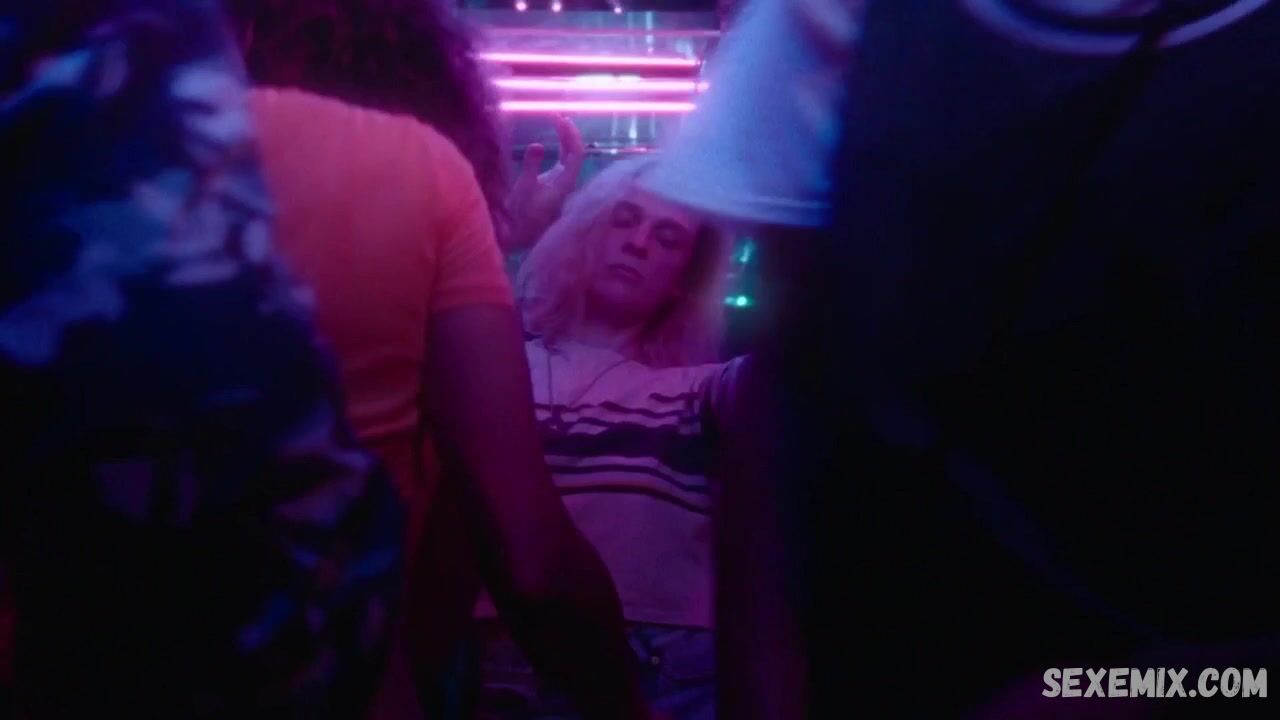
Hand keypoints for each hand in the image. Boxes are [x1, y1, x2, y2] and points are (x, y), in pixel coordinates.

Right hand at [504, 115, 585, 253]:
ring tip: (556, 123)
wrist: (515, 236)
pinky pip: (562, 163)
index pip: (576, 153)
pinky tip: (552, 141)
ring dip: (565, 140)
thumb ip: (531, 166)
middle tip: (557, 116)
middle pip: (575, 154)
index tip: (559, 118)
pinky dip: (559, 149)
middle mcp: (567, 183)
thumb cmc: (518, 214)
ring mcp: (561, 184)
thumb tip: (538, 145)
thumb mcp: (523, 189)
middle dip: (569, 134)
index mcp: (564, 183)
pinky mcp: (552, 186)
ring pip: (570, 158)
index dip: (570, 134)